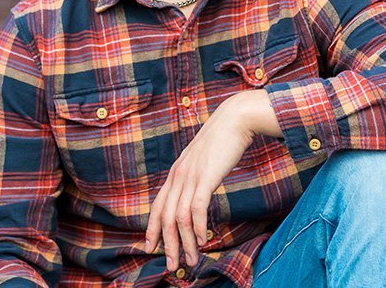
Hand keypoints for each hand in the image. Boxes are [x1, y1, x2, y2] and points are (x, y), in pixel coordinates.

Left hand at [144, 90, 269, 271]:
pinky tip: (204, 240)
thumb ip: (196, 178)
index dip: (152, 229)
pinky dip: (199, 228)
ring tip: (192, 260)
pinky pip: (197, 209)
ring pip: (181, 218)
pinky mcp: (205, 177)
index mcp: (176, 173)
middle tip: (171, 266)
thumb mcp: (203, 162)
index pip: (158, 206)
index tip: (151, 248)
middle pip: (166, 217)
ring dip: (186, 243)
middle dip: (167, 245)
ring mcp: (190, 176)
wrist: (235, 119)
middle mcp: (178, 176)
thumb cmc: (222, 141)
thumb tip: (197, 195)